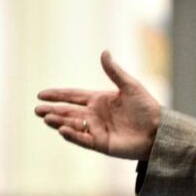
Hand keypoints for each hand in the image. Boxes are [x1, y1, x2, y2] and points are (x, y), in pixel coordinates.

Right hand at [34, 51, 160, 159]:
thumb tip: (104, 51)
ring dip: (59, 121)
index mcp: (100, 100)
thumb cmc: (147, 107)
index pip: (73, 96)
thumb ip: (114, 71)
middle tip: (37, 109)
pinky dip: (72, 135)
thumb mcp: (130, 86)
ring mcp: (97, 130)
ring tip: (46, 117)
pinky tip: (62, 129)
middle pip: (68, 111)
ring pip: (72, 125)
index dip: (58, 95)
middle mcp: (95, 115)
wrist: (158, 130)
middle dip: (52, 110)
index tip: (41, 94)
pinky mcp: (101, 144)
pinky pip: (83, 139)